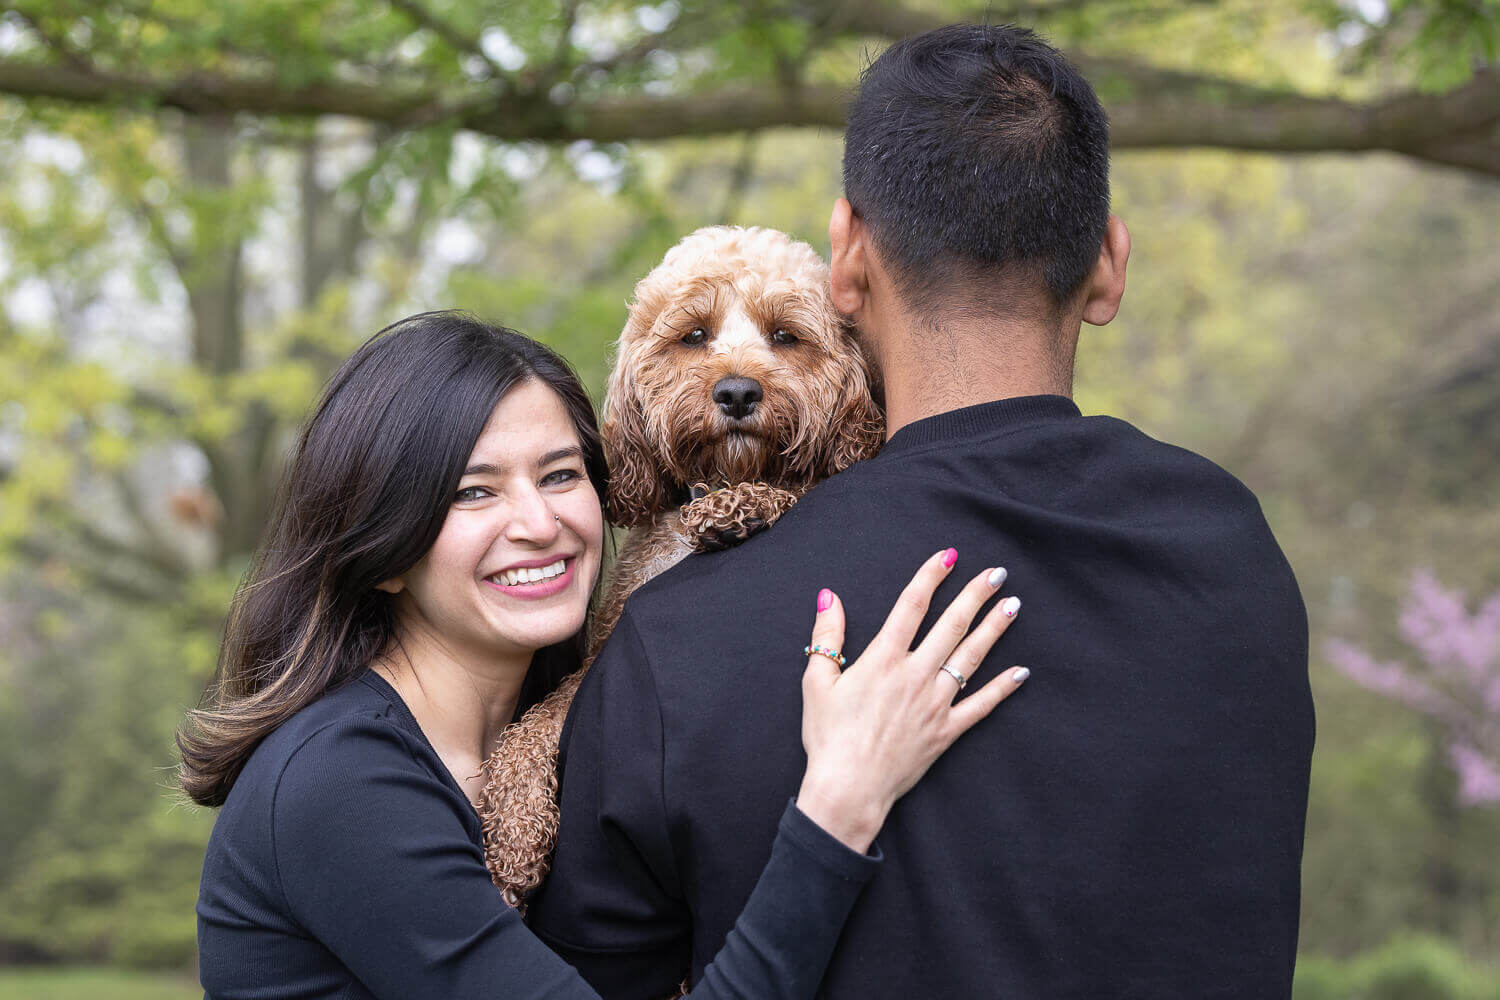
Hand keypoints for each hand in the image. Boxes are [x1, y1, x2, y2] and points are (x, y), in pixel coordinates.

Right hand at [795, 549, 1027, 852]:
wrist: (848, 789)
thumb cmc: (828, 737)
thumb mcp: (817, 682)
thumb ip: (827, 636)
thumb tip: (829, 596)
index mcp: (883, 659)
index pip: (911, 605)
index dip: (931, 576)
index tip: (948, 555)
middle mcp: (915, 675)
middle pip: (951, 625)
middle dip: (976, 595)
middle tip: (997, 573)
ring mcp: (935, 703)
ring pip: (971, 658)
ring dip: (994, 629)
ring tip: (1013, 605)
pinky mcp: (946, 731)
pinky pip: (981, 705)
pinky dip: (1003, 688)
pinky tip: (1022, 671)